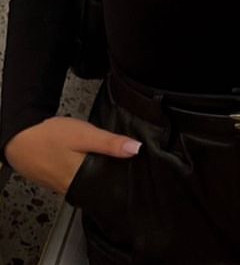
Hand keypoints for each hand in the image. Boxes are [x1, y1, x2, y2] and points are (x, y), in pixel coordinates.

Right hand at [4, 117, 141, 195]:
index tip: (136, 174)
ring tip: (108, 162)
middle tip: (124, 165)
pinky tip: (86, 162)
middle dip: (111, 178)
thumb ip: (110, 143)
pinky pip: (76, 180)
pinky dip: (84, 173)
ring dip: (97, 175)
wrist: (19, 139)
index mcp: (81, 179)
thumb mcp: (85, 135)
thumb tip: (135, 149)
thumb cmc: (49, 136)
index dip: (123, 182)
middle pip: (99, 187)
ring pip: (87, 184)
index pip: (109, 189)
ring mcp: (62, 186)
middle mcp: (72, 188)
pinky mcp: (56, 181)